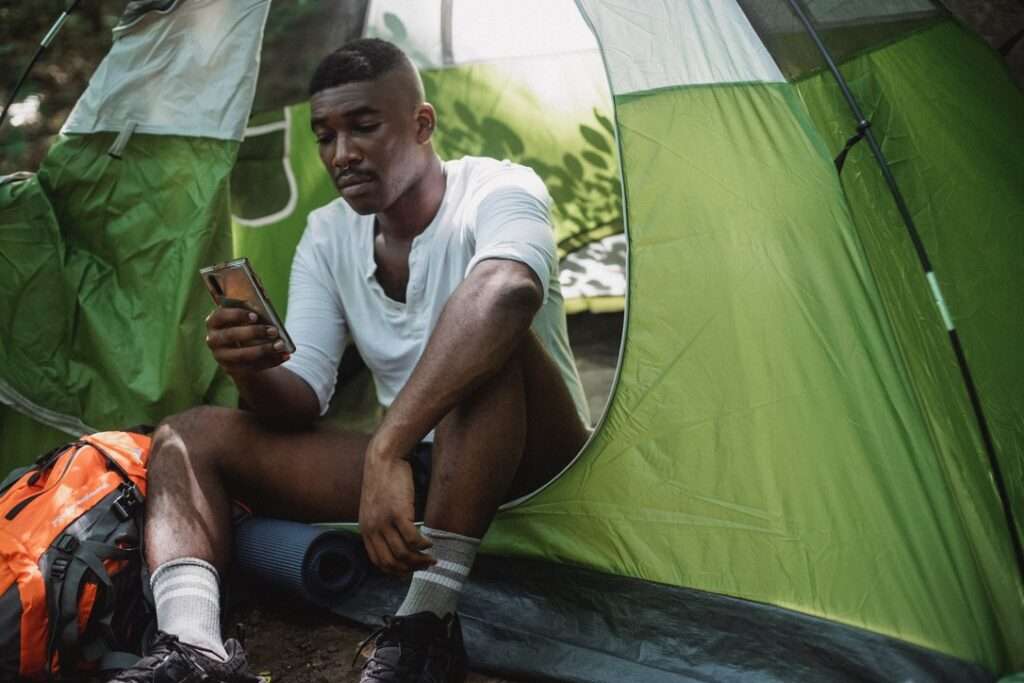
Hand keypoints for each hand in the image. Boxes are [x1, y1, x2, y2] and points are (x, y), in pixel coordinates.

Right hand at [205, 306, 288, 375]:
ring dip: (264, 350)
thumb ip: (252, 312)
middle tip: (274, 331)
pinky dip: (271, 361)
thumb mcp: (245, 316)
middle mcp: (213, 340)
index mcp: (214, 322)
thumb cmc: (244, 324)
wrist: (240, 347)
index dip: (237, 315)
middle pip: (231, 335)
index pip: (221, 316)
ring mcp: (221, 357)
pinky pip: (253, 367)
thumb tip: (266, 313)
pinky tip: (285, 356)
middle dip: (254, 332)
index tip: (256, 316)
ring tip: (281, 345)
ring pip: (242, 355)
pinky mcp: (233, 369)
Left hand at [358, 447, 433, 574]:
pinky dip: (423, 545)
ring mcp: (385, 522)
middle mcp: (373, 529)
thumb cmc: (383, 480)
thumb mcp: (374, 507)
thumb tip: (395, 540)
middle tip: (425, 566)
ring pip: (404, 553)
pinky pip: (413, 538)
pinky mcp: (398, 512)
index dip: (396, 571)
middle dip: (410, 569)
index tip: (410, 570)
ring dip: (420, 559)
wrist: (384, 458)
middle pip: (392, 562)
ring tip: (431, 557)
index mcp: (365, 529)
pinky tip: (430, 542)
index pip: (378, 562)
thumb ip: (380, 524)